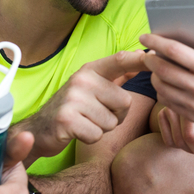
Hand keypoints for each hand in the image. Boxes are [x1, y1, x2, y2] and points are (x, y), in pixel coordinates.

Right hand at [12, 51, 147, 159]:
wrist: (38, 130)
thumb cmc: (72, 109)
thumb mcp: (92, 87)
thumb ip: (117, 74)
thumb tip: (140, 57)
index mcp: (90, 70)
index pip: (119, 61)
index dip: (139, 59)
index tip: (155, 55)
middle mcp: (82, 80)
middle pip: (125, 102)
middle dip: (116, 115)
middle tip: (94, 115)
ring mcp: (73, 98)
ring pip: (112, 122)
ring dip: (102, 128)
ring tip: (84, 122)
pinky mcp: (67, 119)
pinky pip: (98, 134)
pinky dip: (90, 138)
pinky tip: (77, 132)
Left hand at [141, 18, 193, 134]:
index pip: (175, 51)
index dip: (156, 41)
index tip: (146, 36)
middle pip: (163, 70)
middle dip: (150, 59)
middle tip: (147, 52)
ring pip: (161, 87)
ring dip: (153, 75)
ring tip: (155, 67)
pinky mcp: (193, 116)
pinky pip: (168, 102)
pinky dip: (161, 91)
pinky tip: (164, 83)